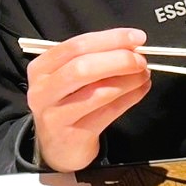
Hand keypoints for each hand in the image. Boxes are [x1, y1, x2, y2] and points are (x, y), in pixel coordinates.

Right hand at [25, 28, 151, 172]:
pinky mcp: (74, 136)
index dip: (110, 39)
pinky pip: (107, 113)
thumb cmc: (67, 103)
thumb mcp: (69, 78)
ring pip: (98, 92)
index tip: (136, 37)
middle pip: (82, 67)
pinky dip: (129, 98)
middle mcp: (43, 90)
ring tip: (143, 75)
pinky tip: (140, 90)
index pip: (76, 46)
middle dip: (118, 60)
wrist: (56, 147)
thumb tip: (131, 46)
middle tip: (141, 60)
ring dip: (127, 81)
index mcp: (41, 68)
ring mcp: (56, 115)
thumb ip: (94, 59)